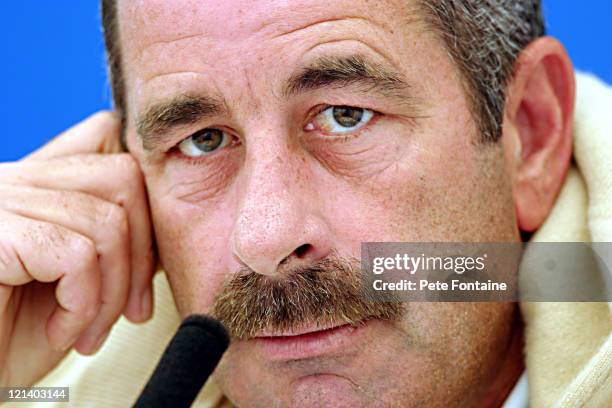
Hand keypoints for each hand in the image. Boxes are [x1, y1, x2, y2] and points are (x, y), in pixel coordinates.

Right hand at [0, 112, 155, 386]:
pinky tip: (60, 332)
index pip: (108, 137)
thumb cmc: (18, 337)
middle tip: (132, 312)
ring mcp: (1, 200)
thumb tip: (169, 219)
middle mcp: (14, 178)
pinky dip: (82, 305)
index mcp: (35, 180)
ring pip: (108, 222)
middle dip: (142, 254)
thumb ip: (115, 237)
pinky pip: (77, 256)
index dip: (144, 203)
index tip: (144, 269)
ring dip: (111, 294)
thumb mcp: (80, 281)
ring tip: (87, 332)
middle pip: (123, 176)